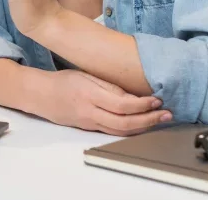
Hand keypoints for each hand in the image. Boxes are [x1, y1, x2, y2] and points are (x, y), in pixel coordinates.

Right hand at [39, 69, 171, 135]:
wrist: (41, 96)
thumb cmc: (62, 81)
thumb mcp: (85, 75)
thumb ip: (108, 85)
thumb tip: (131, 94)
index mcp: (89, 94)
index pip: (121, 104)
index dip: (142, 104)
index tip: (157, 99)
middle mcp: (90, 112)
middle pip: (124, 123)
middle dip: (149, 120)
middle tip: (166, 114)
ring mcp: (90, 123)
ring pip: (121, 131)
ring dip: (143, 127)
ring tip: (160, 120)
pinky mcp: (90, 129)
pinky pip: (114, 131)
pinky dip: (131, 130)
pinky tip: (142, 125)